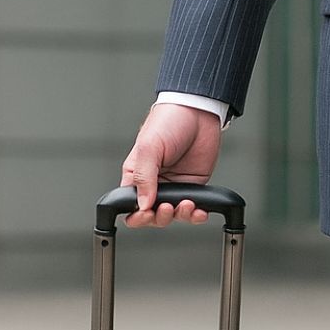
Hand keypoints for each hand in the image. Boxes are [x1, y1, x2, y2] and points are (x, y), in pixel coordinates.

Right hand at [120, 103, 222, 227]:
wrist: (199, 111)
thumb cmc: (169, 120)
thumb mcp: (149, 147)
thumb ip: (143, 177)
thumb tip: (142, 204)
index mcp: (135, 174)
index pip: (130, 204)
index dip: (137, 215)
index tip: (146, 213)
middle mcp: (154, 183)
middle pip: (152, 215)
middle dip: (160, 217)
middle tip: (168, 207)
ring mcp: (174, 187)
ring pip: (173, 216)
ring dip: (179, 215)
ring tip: (186, 204)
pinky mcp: (192, 187)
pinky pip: (192, 210)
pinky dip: (195, 215)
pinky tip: (199, 211)